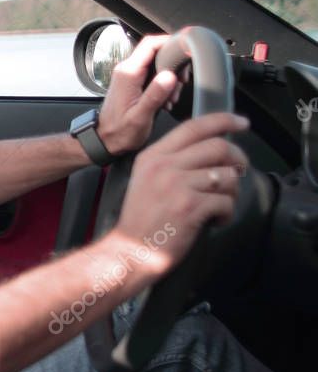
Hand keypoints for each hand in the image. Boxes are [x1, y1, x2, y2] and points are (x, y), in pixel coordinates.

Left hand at [97, 35, 188, 155]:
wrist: (104, 140)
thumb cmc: (119, 132)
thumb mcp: (140, 117)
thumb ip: (155, 95)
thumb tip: (170, 76)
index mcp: (128, 73)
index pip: (150, 44)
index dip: (170, 42)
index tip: (186, 52)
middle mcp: (127, 70)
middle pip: (156, 52)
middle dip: (174, 65)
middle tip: (180, 85)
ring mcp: (129, 76)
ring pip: (156, 64)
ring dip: (170, 78)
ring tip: (171, 98)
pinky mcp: (132, 83)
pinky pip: (152, 74)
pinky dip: (163, 84)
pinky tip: (165, 101)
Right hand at [110, 112, 249, 275]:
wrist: (130, 250)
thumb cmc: (141, 219)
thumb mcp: (146, 179)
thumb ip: (172, 161)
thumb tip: (211, 150)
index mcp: (153, 156)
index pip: (194, 127)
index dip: (223, 121)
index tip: (241, 122)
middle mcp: (164, 166)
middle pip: (217, 147)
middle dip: (238, 159)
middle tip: (240, 171)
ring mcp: (177, 185)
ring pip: (227, 176)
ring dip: (231, 192)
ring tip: (218, 205)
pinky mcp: (190, 207)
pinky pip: (226, 202)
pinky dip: (226, 214)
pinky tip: (214, 220)